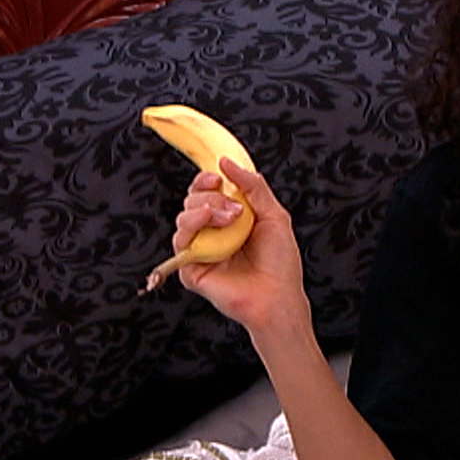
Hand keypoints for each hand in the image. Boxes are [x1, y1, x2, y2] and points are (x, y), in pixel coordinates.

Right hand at [172, 158, 309, 332]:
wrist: (278, 297)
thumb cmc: (280, 264)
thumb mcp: (274, 215)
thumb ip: (254, 186)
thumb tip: (227, 162)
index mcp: (231, 218)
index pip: (208, 191)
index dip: (207, 179)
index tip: (218, 176)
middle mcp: (213, 232)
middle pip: (193, 199)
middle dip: (211, 196)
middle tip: (234, 208)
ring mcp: (202, 249)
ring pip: (183, 216)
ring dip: (206, 209)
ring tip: (230, 220)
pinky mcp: (191, 267)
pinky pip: (180, 241)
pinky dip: (192, 227)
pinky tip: (211, 225)